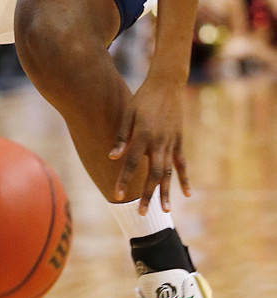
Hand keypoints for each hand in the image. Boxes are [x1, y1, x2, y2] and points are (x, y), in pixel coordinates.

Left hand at [109, 79, 190, 212]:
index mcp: (142, 135)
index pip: (131, 163)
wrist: (167, 84)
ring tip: (164, 211)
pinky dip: (184, 178)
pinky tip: (186, 194)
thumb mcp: (127, 113)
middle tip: (140, 213)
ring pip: (169, 172)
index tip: (116, 194)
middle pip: (152, 174)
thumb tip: (112, 156)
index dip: (124, 179)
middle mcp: (158, 142)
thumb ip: (121, 136)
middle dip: (146, 194)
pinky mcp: (179, 141)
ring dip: (166, 192)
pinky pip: (182, 163)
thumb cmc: (142, 98)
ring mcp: (171, 142)